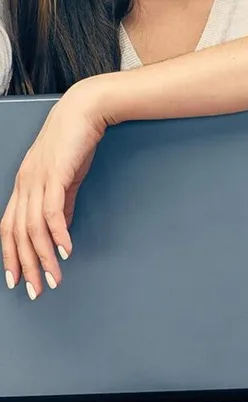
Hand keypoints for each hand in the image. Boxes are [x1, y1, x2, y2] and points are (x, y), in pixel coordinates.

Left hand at [1, 85, 109, 298]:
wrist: (84, 111)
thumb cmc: (75, 140)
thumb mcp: (66, 177)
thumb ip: (61, 202)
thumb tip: (59, 227)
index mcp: (23, 186)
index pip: (9, 229)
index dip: (10, 256)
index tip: (17, 280)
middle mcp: (24, 185)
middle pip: (17, 235)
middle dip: (26, 266)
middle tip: (36, 290)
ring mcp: (37, 180)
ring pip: (33, 228)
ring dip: (43, 257)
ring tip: (54, 278)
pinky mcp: (56, 175)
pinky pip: (53, 211)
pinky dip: (57, 233)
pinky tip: (65, 250)